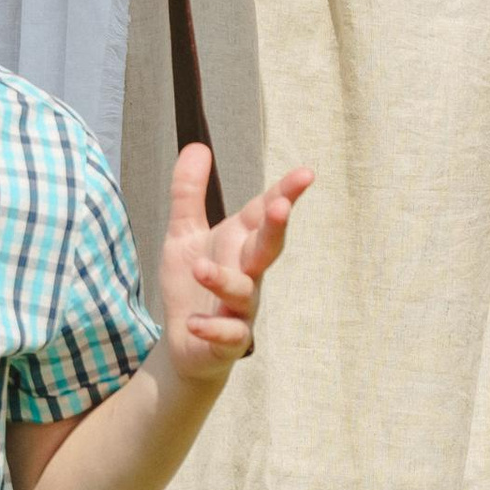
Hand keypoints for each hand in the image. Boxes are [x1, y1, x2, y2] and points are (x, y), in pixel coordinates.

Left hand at [158, 146, 311, 381]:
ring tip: (200, 268)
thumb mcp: (183, 234)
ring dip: (223, 279)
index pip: (264, 213)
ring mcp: (241, 307)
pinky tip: (194, 321)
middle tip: (280, 206)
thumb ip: (188, 193)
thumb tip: (198, 146)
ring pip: (243, 291)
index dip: (284, 193)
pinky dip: (212, 327)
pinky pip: (228, 333)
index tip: (306, 173)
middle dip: (276, 228)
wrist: (187, 343)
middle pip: (268, 247)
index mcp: (239, 243)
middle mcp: (248, 272)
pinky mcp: (228, 340)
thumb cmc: (192, 285)